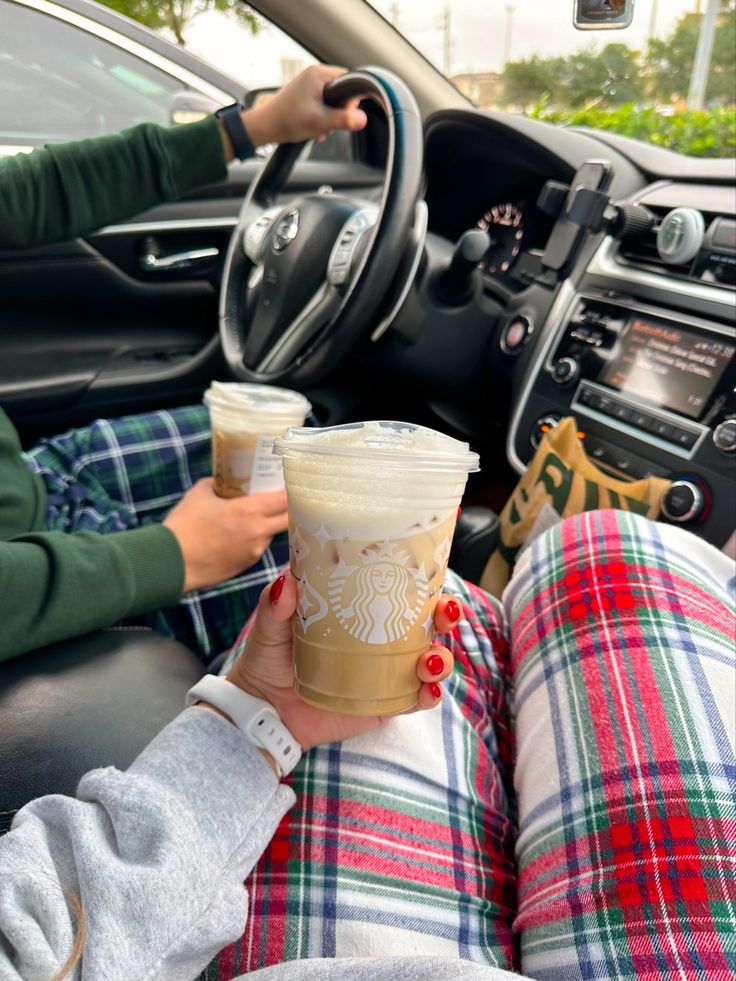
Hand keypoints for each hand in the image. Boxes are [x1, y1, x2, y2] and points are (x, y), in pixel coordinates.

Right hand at [163, 478, 287, 592]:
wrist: (171, 563)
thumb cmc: (184, 526)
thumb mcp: (200, 493)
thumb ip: (218, 484)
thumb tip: (225, 481)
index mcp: (250, 511)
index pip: (285, 498)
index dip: (290, 490)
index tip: (287, 483)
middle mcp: (258, 532)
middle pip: (289, 519)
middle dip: (288, 508)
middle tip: (279, 500)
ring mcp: (254, 551)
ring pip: (272, 534)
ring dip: (268, 525)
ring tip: (251, 517)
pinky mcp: (246, 565)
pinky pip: (258, 547)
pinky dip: (254, 539)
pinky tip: (238, 535)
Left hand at [225, 573, 459, 750]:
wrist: (262, 711)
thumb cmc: (269, 659)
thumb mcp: (270, 627)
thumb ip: (275, 606)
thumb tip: (287, 583)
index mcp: (362, 610)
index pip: (402, 589)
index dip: (425, 580)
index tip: (433, 573)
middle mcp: (381, 638)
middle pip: (428, 621)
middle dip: (447, 613)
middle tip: (446, 612)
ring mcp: (386, 671)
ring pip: (431, 659)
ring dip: (441, 657)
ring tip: (429, 660)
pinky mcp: (385, 703)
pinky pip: (417, 700)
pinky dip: (428, 696)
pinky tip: (425, 692)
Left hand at [241, 65, 367, 147]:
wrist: (265, 127)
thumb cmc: (287, 121)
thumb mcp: (320, 122)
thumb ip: (343, 120)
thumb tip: (363, 119)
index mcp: (318, 74)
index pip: (348, 81)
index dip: (350, 101)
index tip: (342, 116)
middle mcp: (313, 74)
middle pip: (341, 92)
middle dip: (338, 113)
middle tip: (328, 126)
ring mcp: (308, 83)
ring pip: (331, 100)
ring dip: (329, 118)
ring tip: (319, 129)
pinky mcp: (304, 93)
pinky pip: (322, 103)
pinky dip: (321, 117)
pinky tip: (314, 128)